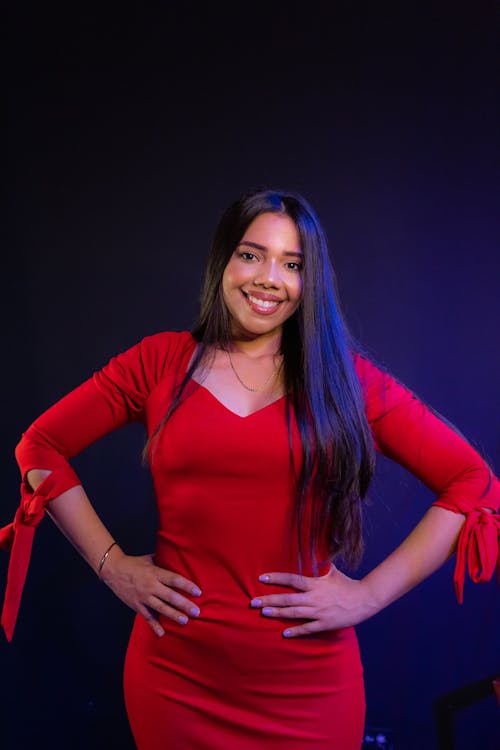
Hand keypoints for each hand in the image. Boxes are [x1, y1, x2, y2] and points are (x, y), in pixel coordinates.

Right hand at [100, 549, 201, 637]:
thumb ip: (163, 561)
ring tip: (184, 621)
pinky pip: (147, 617)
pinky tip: (162, 633)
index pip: (174, 579)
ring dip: (173, 615)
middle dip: (184, 604)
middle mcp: (150, 586)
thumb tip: (178, 558)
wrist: (113, 571)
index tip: (198, 592)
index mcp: (155, 573)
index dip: (187, 586)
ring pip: (160, 608)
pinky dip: (154, 626)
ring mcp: (143, 597)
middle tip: (196, 612)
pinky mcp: (137, 605)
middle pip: (170, 596)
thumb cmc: (133, 563)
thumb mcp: (150, 559)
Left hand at [250, 565, 377, 636]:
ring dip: (277, 613)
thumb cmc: (347, 585)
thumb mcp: (332, 572)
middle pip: (287, 598)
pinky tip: (284, 634)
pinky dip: (296, 631)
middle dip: (269, 599)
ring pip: (294, 613)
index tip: (261, 578)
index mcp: (315, 584)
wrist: (364, 600)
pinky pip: (307, 629)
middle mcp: (314, 598)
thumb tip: (312, 552)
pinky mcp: (324, 624)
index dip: (276, 578)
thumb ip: (320, 565)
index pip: (292, 579)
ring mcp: (319, 612)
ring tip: (263, 613)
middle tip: (253, 602)